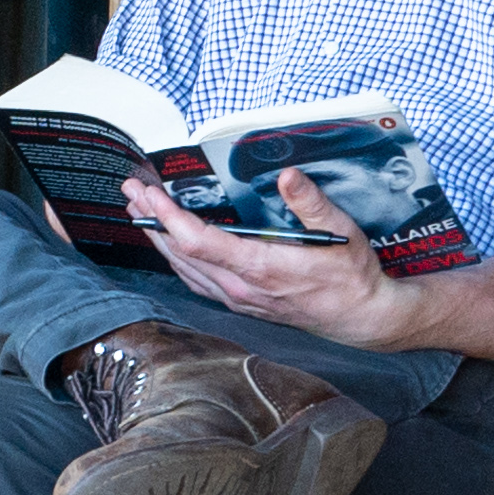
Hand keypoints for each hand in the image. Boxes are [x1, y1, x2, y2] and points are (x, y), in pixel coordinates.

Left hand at [126, 166, 415, 352]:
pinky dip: (176, 258)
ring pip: (184, 269)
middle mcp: (241, 288)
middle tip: (132, 190)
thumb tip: (288, 175)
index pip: (198, 242)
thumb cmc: (352, 276)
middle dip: (152, 220)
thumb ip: (311, 203)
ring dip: (159, 239)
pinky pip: (196, 281)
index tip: (150, 194)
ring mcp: (238, 299)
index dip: (168, 217)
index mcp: (260, 268)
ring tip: (140, 210)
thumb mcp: (341, 232)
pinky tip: (169, 245)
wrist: (362, 319)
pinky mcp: (241, 303)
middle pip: (180, 254)